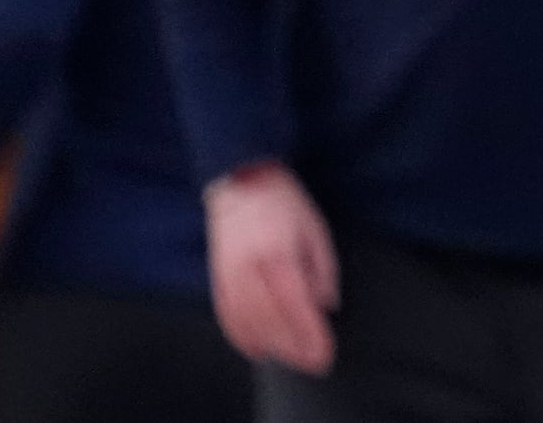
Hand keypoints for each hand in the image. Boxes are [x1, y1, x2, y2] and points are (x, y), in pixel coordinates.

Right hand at [203, 162, 337, 373]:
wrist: (240, 181)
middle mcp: (248, 269)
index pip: (294, 305)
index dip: (309, 334)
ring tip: (292, 358)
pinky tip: (258, 348)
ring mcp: (228, 275)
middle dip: (293, 347)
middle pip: (270, 321)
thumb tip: (325, 305)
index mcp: (277, 254)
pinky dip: (242, 337)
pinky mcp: (217, 278)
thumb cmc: (284, 203)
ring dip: (271, 345)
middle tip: (314, 362)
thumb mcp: (315, 229)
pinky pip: (227, 316)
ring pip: (247, 323)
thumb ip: (322, 269)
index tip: (325, 353)